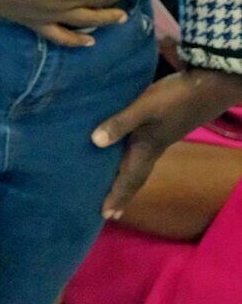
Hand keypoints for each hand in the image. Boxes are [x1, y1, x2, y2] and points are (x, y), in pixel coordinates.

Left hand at [93, 68, 241, 217]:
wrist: (208, 87)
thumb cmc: (175, 98)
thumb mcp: (144, 108)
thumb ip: (121, 123)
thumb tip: (95, 142)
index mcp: (147, 148)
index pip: (130, 178)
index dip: (118, 196)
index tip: (106, 216)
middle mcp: (152, 147)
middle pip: (135, 176)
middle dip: (122, 193)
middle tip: (111, 212)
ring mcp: (159, 137)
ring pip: (138, 163)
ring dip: (126, 176)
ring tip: (113, 185)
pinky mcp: (161, 126)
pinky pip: (140, 149)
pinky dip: (129, 156)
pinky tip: (125, 149)